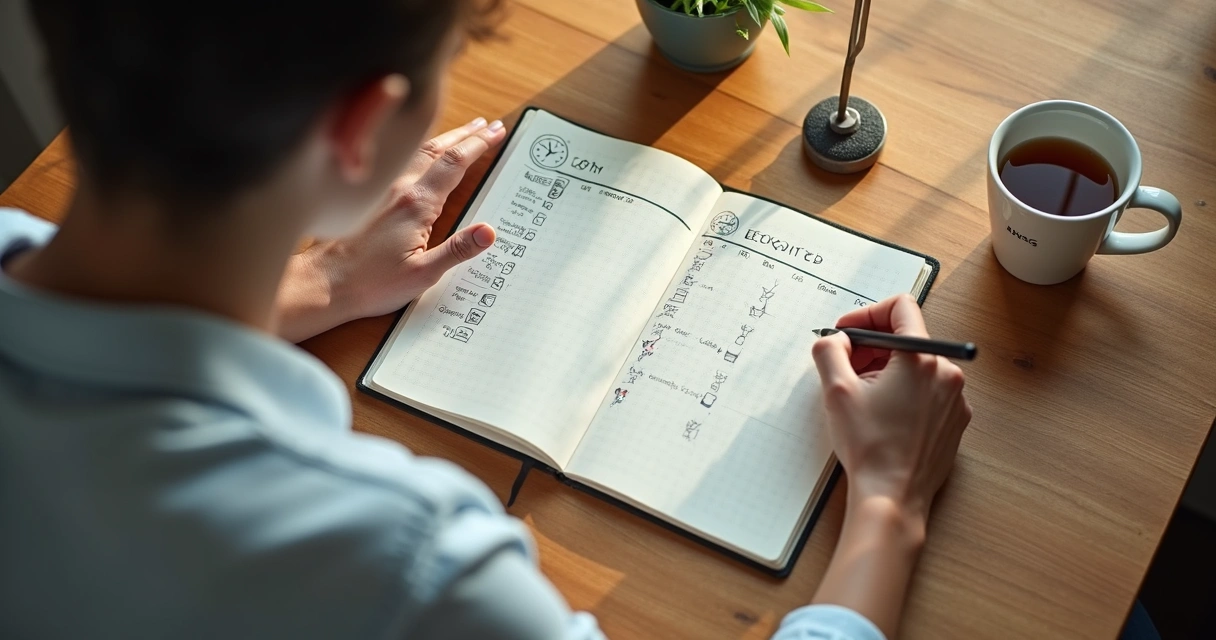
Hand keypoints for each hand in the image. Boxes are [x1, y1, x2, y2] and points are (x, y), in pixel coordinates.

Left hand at [277, 118, 505, 341]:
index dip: (479, 144)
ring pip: (418, 152)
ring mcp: (382, 189)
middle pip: (438, 149)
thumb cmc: (370, 283)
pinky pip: (401, 161)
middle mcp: (398, 188)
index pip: (455, 163)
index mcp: (416, 204)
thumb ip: (458, 250)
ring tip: (464, 130)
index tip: (496, 132)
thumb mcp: (422, 274)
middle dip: (466, 135)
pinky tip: (423, 152)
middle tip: (488, 124)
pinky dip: (421, 149)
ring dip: (445, 138)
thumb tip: (489, 232)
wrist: (324, 283)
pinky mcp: (370, 196)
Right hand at [811, 294, 971, 520]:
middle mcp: (946, 373)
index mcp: (921, 358)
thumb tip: (835, 339)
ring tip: (863, 398)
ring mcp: (955, 398)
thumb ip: (830, 350)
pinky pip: (928, 391)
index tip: (847, 334)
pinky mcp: (955, 420)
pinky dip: (904, 394)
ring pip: (916, 367)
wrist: (893, 497)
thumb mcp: (836, 391)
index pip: (901, 307)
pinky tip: (883, 416)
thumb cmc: (869, 447)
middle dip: (871, 348)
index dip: (867, 314)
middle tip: (845, 369)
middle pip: (907, 339)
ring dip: (886, 372)